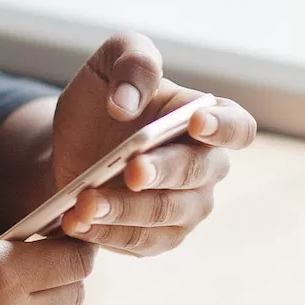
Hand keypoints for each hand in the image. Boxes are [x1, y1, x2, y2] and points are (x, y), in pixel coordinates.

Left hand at [49, 31, 255, 256]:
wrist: (66, 146)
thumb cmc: (100, 100)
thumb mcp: (108, 64)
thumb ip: (130, 62)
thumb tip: (127, 101)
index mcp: (205, 118)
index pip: (238, 127)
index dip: (224, 128)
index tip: (196, 123)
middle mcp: (205, 167)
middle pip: (197, 174)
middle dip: (163, 172)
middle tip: (130, 170)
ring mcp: (185, 207)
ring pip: (166, 214)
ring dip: (125, 210)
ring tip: (84, 203)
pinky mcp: (158, 237)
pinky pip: (139, 241)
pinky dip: (106, 233)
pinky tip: (76, 222)